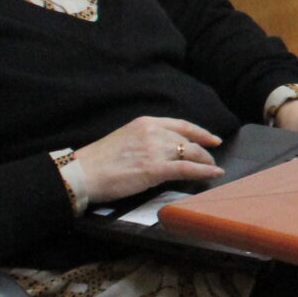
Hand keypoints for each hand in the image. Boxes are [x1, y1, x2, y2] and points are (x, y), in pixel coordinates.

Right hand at [70, 116, 224, 204]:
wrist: (82, 173)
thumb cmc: (99, 161)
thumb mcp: (126, 139)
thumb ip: (147, 140)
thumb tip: (164, 149)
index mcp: (146, 123)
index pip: (181, 125)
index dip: (200, 132)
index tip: (212, 138)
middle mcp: (153, 132)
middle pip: (188, 140)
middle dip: (202, 150)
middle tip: (210, 159)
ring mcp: (155, 150)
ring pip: (190, 153)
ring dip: (205, 161)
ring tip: (211, 168)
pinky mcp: (154, 169)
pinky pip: (187, 168)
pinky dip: (204, 171)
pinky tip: (214, 173)